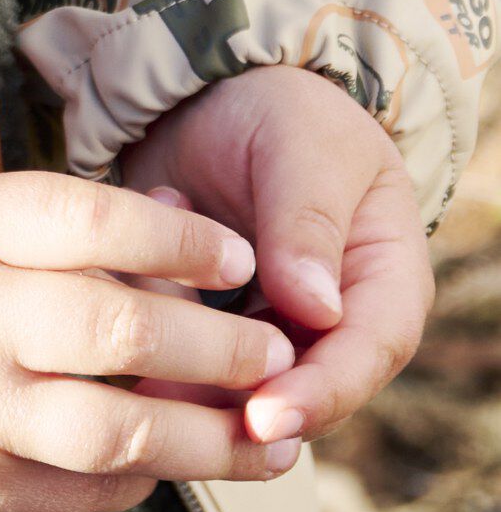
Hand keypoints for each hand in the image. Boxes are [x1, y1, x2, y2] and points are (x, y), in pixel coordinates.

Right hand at [0, 170, 300, 511]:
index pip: (90, 217)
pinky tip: (178, 464)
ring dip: (211, 436)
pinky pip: (92, 489)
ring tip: (270, 435)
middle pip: (122, 325)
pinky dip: (147, 477)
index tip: (236, 254)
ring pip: (122, 427)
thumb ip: (54, 220)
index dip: (177, 235)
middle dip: (220, 341)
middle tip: (275, 348)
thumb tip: (186, 215)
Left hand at [119, 62, 433, 447]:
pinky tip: (125, 304)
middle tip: (188, 422)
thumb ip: (307, 221)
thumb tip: (317, 309)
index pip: (370, 350)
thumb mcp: (303, 146)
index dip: (324, 391)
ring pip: (246, 387)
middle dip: (251, 410)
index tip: (268, 414)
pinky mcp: (219, 326)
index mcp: (387, 275)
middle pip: (310, 388)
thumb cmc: (279, 107)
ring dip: (195, 384)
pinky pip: (192, 358)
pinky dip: (160, 344)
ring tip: (142, 365)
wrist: (212, 89)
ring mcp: (278, 326)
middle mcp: (340, 316)